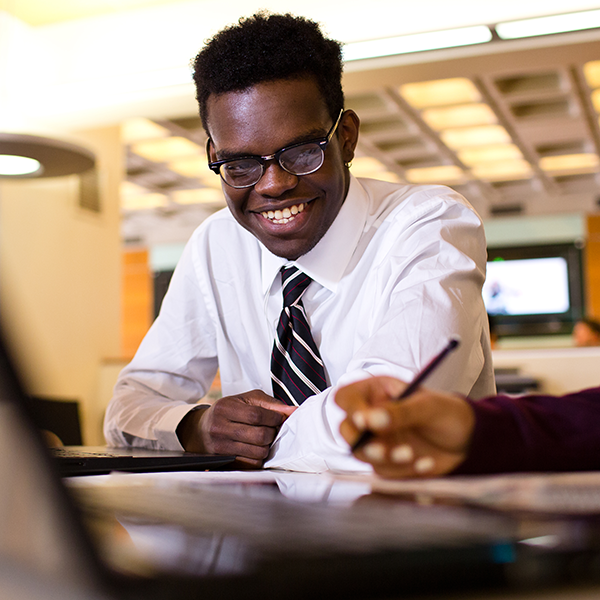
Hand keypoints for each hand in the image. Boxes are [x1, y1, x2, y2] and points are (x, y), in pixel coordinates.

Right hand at [178, 390, 295, 466]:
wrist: (200, 429)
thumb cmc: (227, 412)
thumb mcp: (246, 400)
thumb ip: (270, 404)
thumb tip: (292, 411)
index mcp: (225, 408)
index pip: (257, 415)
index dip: (274, 418)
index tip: (279, 419)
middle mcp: (220, 428)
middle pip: (259, 436)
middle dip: (272, 433)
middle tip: (271, 430)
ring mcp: (220, 447)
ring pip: (258, 453)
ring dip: (266, 447)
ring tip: (263, 439)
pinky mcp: (224, 462)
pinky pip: (251, 465)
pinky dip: (258, 458)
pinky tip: (254, 449)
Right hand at [335, 376, 474, 477]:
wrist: (468, 439)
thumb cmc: (447, 412)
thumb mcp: (427, 407)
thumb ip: (400, 412)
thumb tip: (370, 420)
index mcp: (376, 392)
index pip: (347, 397)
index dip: (350, 409)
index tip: (365, 421)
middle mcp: (371, 416)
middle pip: (346, 429)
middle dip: (360, 442)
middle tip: (381, 451)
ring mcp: (378, 440)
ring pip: (362, 454)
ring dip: (384, 458)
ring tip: (411, 454)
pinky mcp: (387, 462)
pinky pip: (383, 471)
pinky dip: (402, 471)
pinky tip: (425, 464)